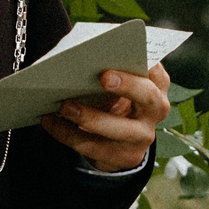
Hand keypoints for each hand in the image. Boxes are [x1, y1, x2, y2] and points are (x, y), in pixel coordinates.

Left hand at [41, 64, 174, 171]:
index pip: (158, 72)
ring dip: (91, 117)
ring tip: (65, 106)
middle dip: (128, 86)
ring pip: (121, 130)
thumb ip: (112, 71)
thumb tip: (82, 58)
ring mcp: (143, 137)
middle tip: (103, 77)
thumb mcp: (120, 85)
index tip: (127, 52)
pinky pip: (93, 147)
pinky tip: (50, 121)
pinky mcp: (124, 157)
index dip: (146, 63)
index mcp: (157, 86)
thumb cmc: (116, 100)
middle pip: (149, 98)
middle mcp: (155, 110)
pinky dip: (67, 133)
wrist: (121, 141)